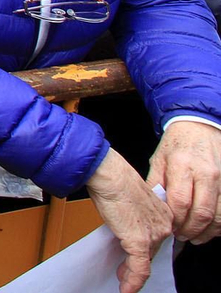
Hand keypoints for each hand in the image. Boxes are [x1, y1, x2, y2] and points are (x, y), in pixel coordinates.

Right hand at [88, 148, 172, 292]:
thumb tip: (124, 226)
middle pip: (152, 251)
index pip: (157, 239)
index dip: (146, 252)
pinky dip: (132, 281)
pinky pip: (139, 268)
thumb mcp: (130, 198)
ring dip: (131, 274)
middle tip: (125, 271)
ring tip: (122, 280)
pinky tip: (124, 288)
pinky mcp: (140, 242)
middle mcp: (164, 224)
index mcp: (164, 213)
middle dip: (137, 263)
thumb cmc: (113, 178)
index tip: (135, 259)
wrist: (108, 173)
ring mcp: (154, 234)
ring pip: (145, 262)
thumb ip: (134, 215)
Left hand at [147, 121, 220, 242]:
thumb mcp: (158, 160)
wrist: (199, 128)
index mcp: (182, 166)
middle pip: (202, 212)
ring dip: (207, 232)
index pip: (180, 201)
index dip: (176, 221)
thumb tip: (151, 209)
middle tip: (181, 236)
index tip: (169, 228)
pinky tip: (209, 229)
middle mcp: (205, 173)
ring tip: (195, 237)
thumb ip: (156, 185)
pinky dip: (219, 225)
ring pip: (219, 215)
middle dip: (191, 230)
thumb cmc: (177, 145)